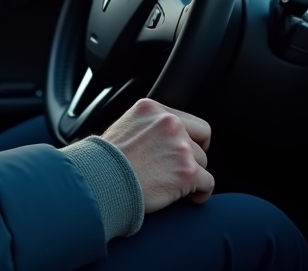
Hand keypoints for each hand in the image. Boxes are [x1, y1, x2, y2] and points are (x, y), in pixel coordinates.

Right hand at [101, 98, 213, 212]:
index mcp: (153, 109)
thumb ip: (147, 125)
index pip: (188, 120)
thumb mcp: (124, 127)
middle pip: (198, 141)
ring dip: (193, 175)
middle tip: (177, 170)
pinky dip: (202, 192)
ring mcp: (180, 146)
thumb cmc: (105, 161)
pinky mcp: (187, 171)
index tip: (185, 150)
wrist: (99, 181)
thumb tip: (160, 138)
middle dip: (191, 157)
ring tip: (177, 185)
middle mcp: (169, 123)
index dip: (190, 138)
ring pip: (203, 162)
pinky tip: (192, 197)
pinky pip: (208, 183)